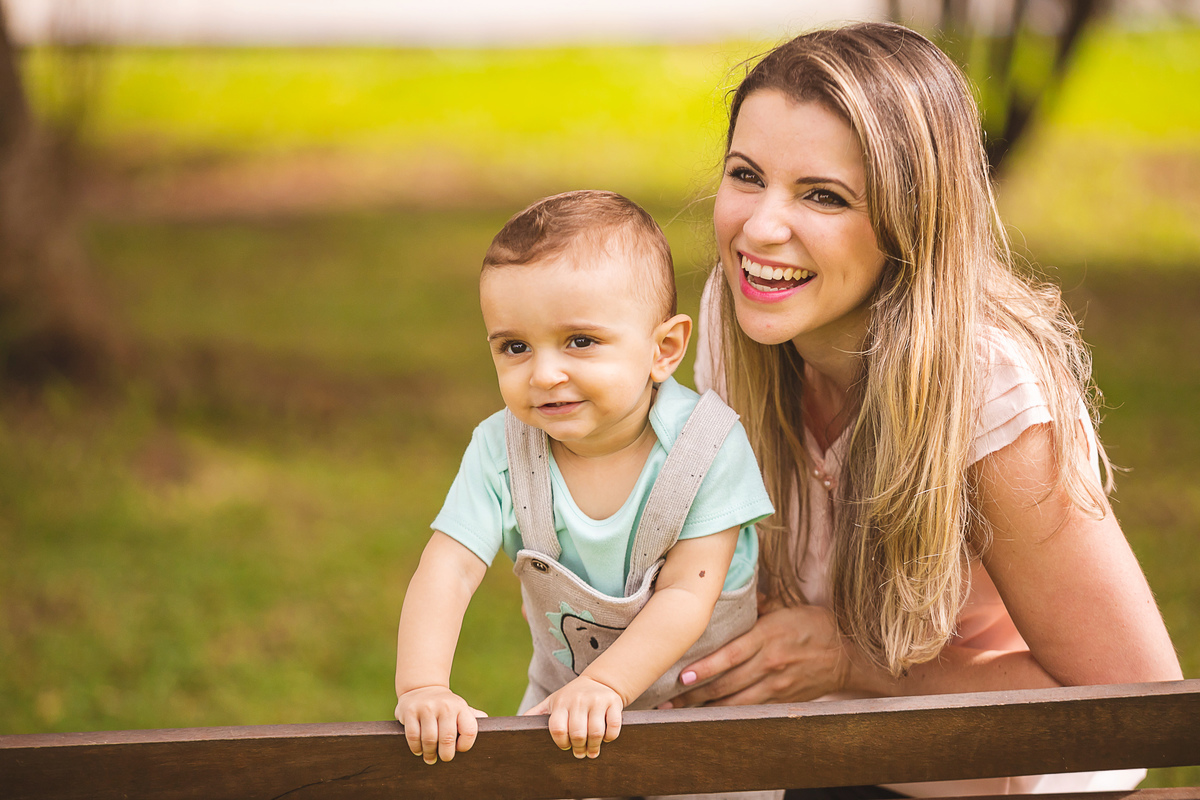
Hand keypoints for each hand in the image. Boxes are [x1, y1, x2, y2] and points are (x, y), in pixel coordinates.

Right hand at [395, 686, 487, 763]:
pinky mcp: (410, 711)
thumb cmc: (445, 706)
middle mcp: (445, 706)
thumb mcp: (461, 708)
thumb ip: (472, 718)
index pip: (469, 731)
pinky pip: (413, 736)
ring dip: (429, 754)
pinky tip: (418, 750)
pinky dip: (416, 748)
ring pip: (429, 739)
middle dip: (445, 755)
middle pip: (447, 739)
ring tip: (430, 758)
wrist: (422, 687)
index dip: (465, 746)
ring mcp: (427, 707)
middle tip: (443, 758)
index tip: (458, 749)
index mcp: (461, 707)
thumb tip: (488, 725)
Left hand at [523, 674, 622, 757]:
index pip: (558, 729)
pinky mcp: (614, 702)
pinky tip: (605, 739)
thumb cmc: (571, 698)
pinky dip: (610, 737)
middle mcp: (578, 700)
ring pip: (595, 732)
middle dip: (579, 749)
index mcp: (561, 703)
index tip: (565, 747)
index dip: (561, 743)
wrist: (599, 681)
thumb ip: (535, 714)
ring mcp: (597, 701)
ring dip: (594, 747)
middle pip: (577, 733)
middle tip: (580, 754)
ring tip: (592, 752)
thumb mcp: (552, 702)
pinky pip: (613, 726)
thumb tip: (514, 728)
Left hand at [660, 601, 852, 707]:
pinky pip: (749, 710)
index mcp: (769, 636)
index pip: (732, 654)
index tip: (682, 675)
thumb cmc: (812, 625)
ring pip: (735, 702)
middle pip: (727, 683)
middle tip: (666, 700)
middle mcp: (771, 663)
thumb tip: (727, 594)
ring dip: (704, 708)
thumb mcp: (786, 607)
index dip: (706, 667)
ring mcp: (777, 685)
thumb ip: (756, 605)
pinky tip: (706, 717)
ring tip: (677, 712)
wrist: (846, 654)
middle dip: (694, 693)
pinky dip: (726, 714)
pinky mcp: (781, 700)